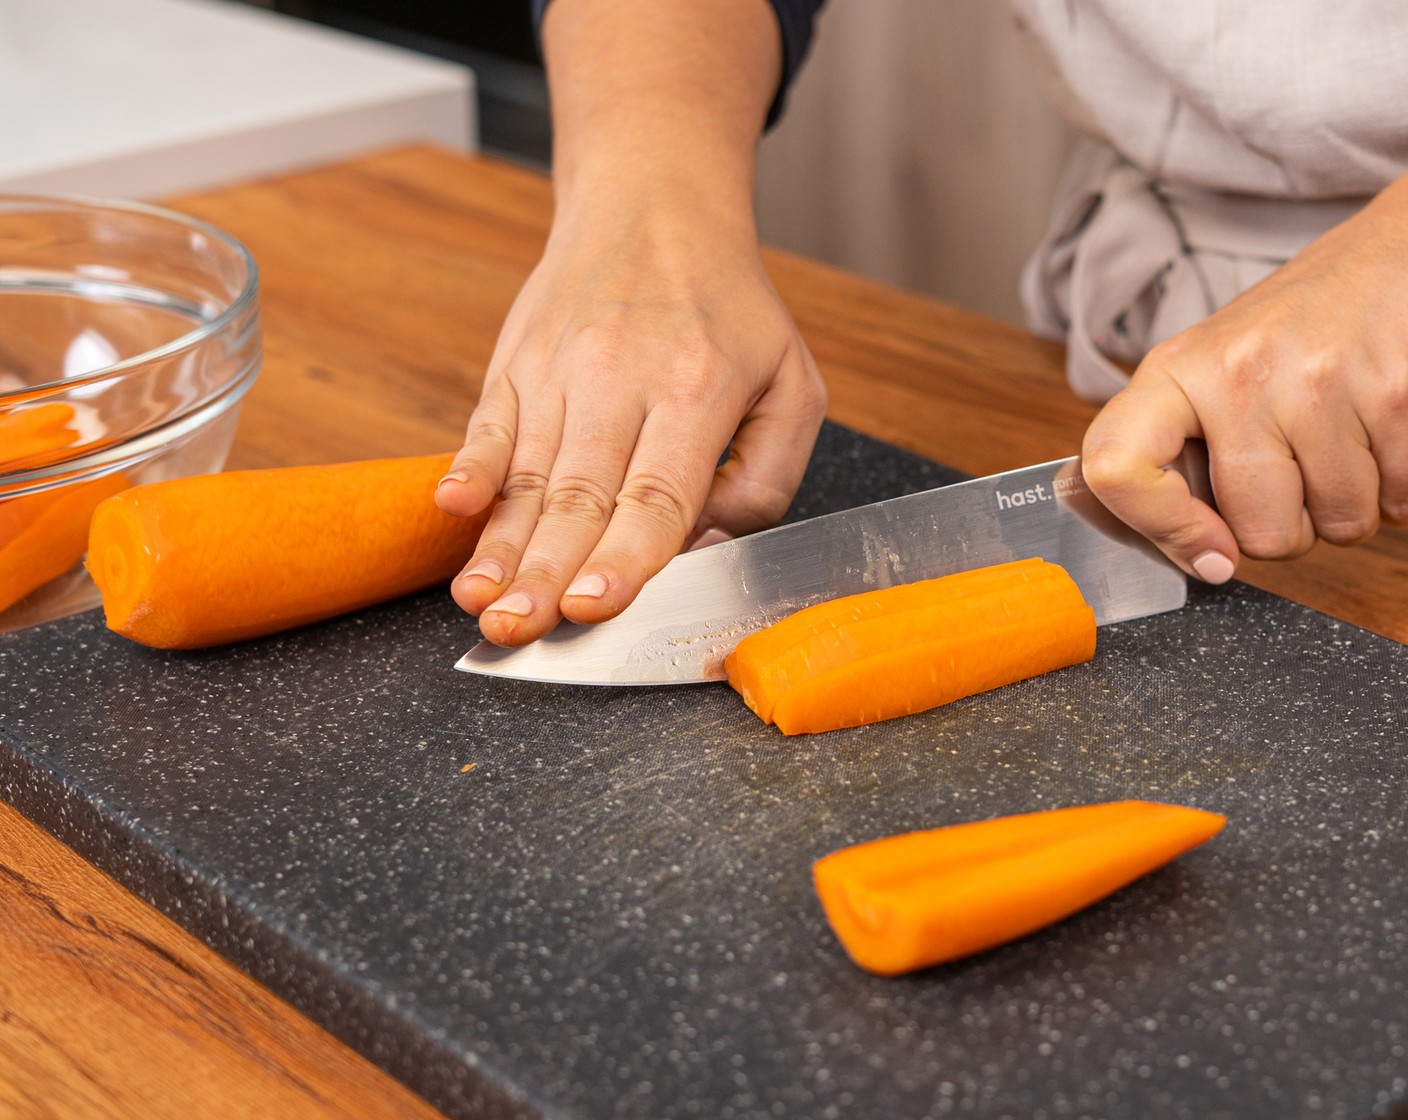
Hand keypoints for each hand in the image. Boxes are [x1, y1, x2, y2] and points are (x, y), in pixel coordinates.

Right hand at [435, 204, 826, 645]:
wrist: (655, 205)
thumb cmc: (729, 310)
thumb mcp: (792, 387)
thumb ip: (766, 481)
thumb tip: (702, 547)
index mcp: (697, 388)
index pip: (657, 492)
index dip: (623, 557)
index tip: (592, 606)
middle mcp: (620, 376)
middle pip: (579, 494)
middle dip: (545, 571)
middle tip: (518, 631)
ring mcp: (559, 367)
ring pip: (526, 473)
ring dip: (500, 545)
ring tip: (482, 603)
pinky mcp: (518, 361)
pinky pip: (488, 424)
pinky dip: (468, 467)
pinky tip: (451, 508)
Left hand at [1080, 173, 1407, 582]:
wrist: (1389, 257)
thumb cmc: (1294, 331)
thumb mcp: (1210, 376)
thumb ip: (1180, 460)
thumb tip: (1197, 561)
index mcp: (1174, 372)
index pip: (1114, 468)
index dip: (1159, 529)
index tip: (1208, 553)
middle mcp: (1239, 374)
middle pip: (1258, 533)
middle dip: (1286, 523)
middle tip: (1295, 465)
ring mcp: (1320, 382)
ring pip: (1337, 526)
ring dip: (1346, 503)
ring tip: (1340, 438)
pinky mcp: (1395, 393)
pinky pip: (1398, 503)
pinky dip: (1396, 488)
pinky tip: (1377, 433)